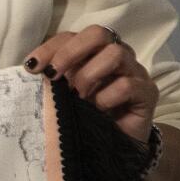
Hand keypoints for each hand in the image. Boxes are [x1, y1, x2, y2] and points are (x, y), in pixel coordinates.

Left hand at [25, 26, 155, 146]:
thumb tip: (31, 69)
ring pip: (115, 53)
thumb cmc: (87, 116)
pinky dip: (106, 96)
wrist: (115, 147)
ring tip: (78, 96)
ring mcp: (135, 72)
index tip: (31, 67)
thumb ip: (54, 79)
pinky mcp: (148, 92)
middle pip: (98, 33)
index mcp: (94, 53)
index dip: (50, 47)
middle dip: (70, 52)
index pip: (72, 36)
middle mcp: (117, 56)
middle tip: (54, 75)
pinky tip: (98, 109)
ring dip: (89, 75)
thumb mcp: (64, 95)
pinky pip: (128, 84)